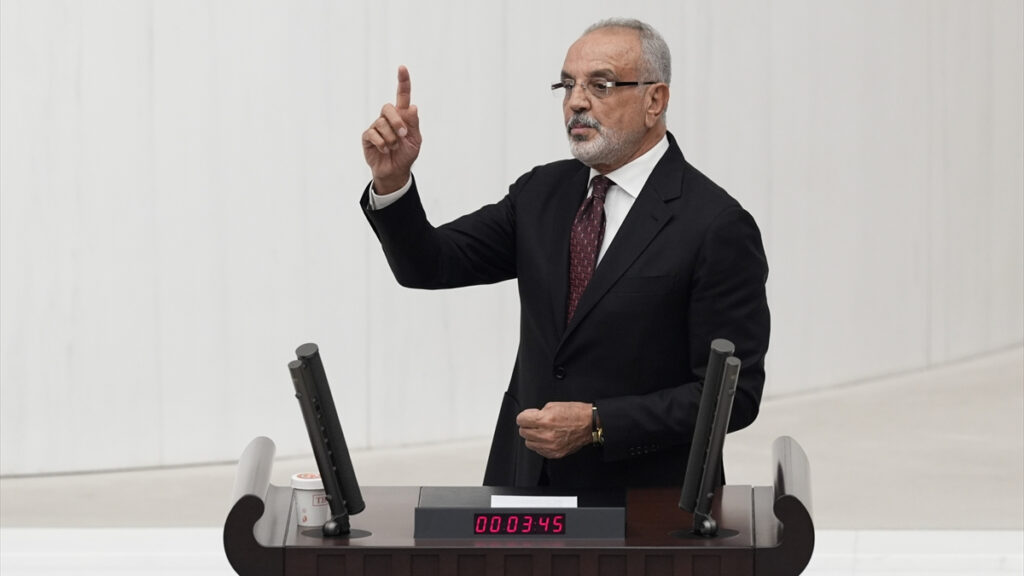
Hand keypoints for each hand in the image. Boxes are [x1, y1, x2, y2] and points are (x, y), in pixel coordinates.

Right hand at [362, 65, 421, 193]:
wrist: (395, 171)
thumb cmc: (406, 154)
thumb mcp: (415, 140)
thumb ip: (413, 124)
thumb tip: (413, 107)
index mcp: (402, 116)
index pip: (402, 96)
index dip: (403, 81)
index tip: (402, 68)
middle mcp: (388, 118)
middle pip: (388, 108)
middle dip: (397, 121)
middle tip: (403, 135)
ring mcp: (377, 126)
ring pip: (381, 123)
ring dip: (391, 138)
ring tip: (394, 147)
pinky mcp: (368, 136)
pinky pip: (373, 134)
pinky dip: (382, 143)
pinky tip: (385, 150)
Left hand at [516, 402, 592, 458]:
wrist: (589, 425)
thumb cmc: (575, 414)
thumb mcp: (553, 405)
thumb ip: (538, 413)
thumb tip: (530, 418)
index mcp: (545, 420)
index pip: (521, 420)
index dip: (524, 416)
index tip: (528, 416)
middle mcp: (546, 435)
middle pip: (523, 432)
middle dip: (528, 426)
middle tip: (536, 422)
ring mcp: (550, 446)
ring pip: (529, 443)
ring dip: (533, 436)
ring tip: (542, 431)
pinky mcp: (554, 454)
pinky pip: (538, 450)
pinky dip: (540, 444)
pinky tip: (548, 438)